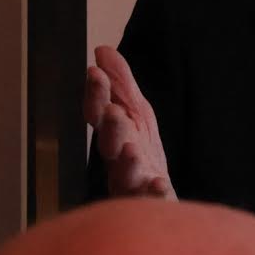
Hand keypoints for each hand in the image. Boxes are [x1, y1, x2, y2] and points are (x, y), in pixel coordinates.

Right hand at [84, 46, 176, 198]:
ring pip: (126, 176)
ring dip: (128, 163)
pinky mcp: (153, 204)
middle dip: (111, 129)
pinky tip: (159, 185)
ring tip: (131, 151)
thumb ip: (121, 84)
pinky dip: (154, 194)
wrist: (156, 202)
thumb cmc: (142, 157)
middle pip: (110, 145)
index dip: (96, 94)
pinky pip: (153, 201)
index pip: (100, 113)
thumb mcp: (136, 113)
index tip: (95, 74)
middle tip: (113, 114)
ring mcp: (135, 186)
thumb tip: (102, 50)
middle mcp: (119, 162)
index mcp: (114, 137)